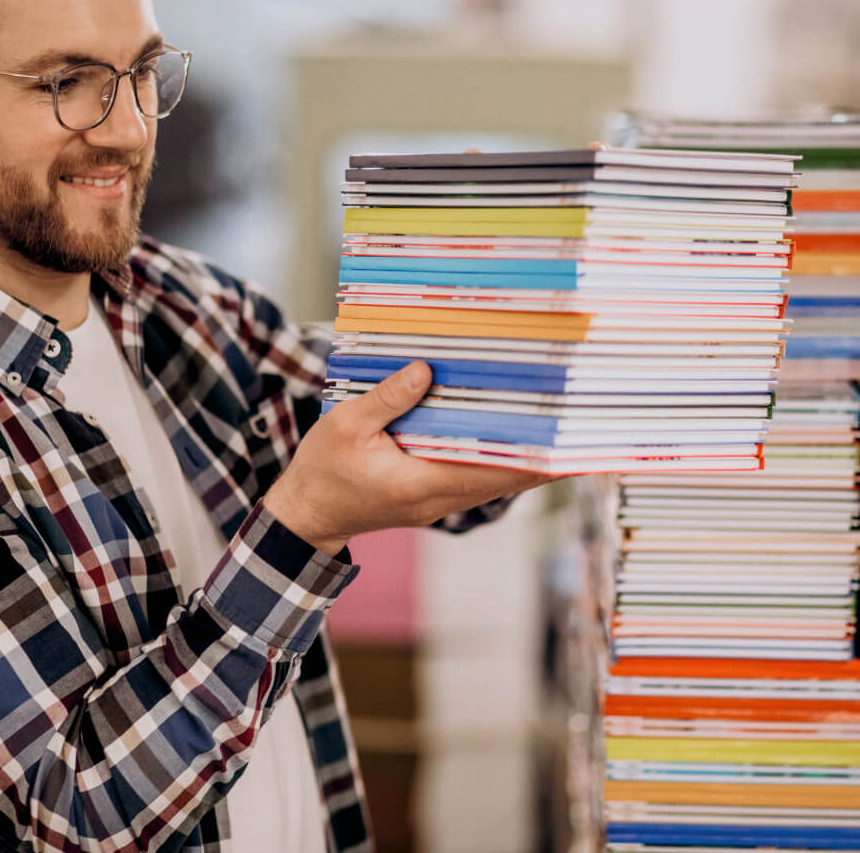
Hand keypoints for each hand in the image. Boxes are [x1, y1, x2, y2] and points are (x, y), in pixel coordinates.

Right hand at [264, 361, 553, 554]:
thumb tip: (425, 370)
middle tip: (575, 420)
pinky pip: (477, 476)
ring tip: (556, 423)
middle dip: (542, 453)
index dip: (535, 458)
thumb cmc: (322, 471)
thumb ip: (387, 398)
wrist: (308, 514)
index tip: (570, 441)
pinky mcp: (433, 495)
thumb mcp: (345, 426)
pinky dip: (499, 458)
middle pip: (506, 478)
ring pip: (496, 479)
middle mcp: (439, 497)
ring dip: (524, 456)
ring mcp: (439, 500)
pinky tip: (512, 434)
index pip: (493, 472)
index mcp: (420, 483)